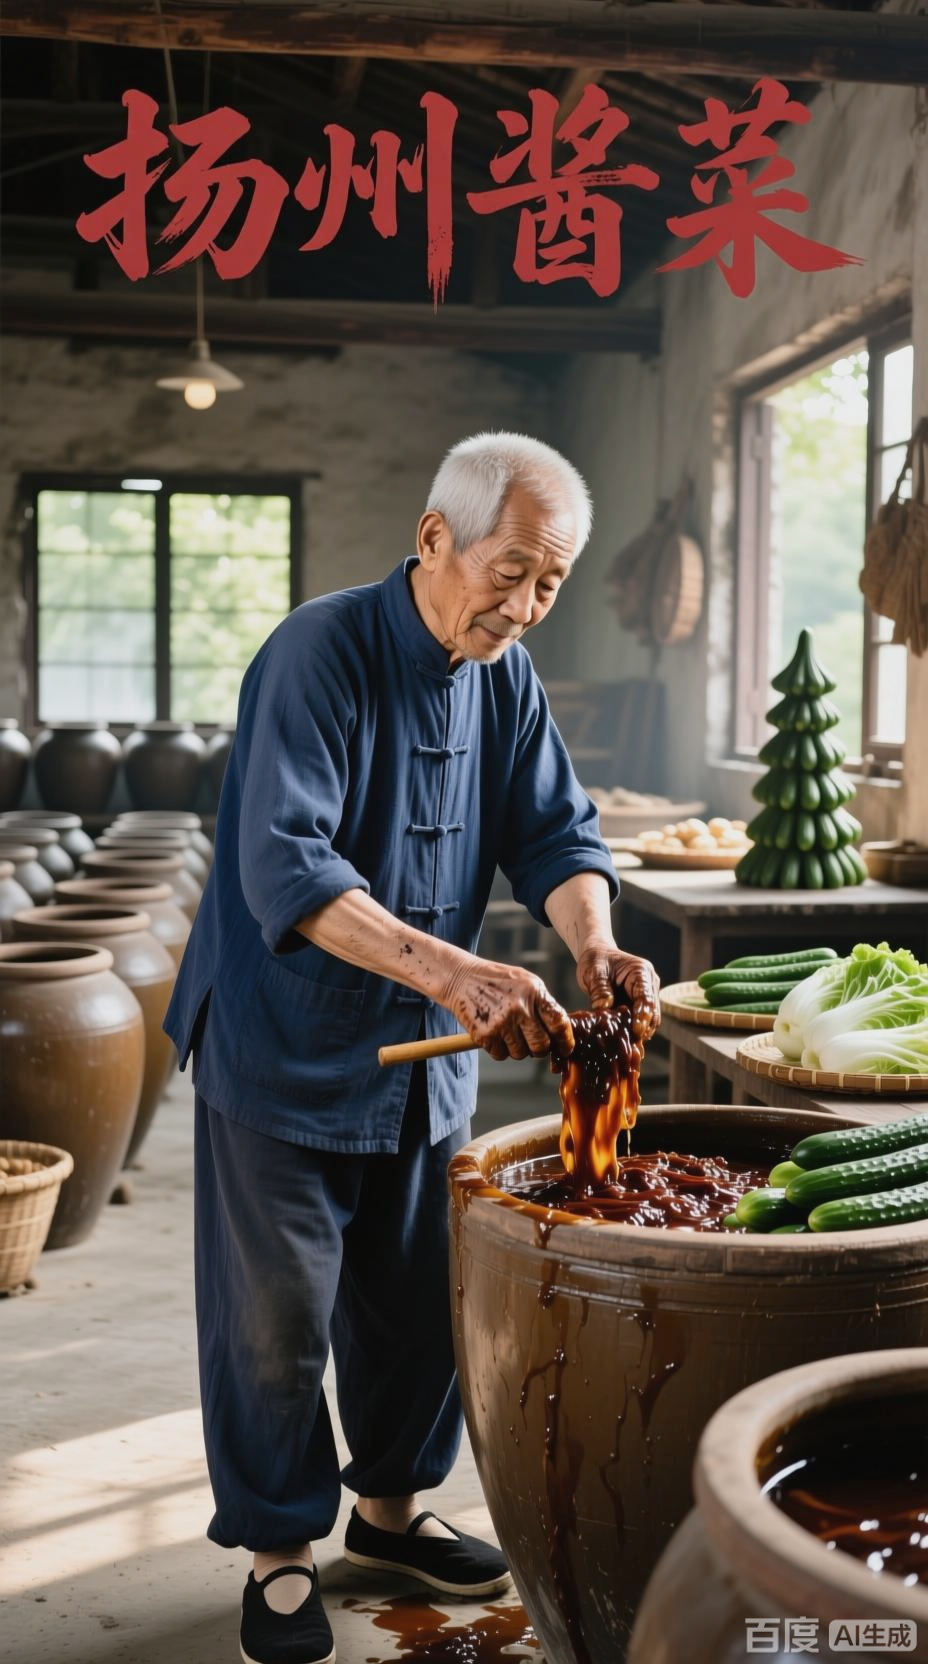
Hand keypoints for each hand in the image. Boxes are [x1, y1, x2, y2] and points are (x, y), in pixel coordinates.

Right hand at [440, 954, 574, 1061]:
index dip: (565, 1040)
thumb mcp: (525, 981)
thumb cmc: (496, 980)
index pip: (559, 1023)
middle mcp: (519, 1007)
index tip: (565, 1048)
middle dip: (540, 1049)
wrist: (460, 977)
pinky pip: (500, 1055)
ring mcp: (501, 1022)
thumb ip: (543, 1003)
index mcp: (534, 992)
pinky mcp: (484, 1034)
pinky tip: (494, 1032)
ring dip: (517, 1049)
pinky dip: (499, 1049)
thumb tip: (562, 1031)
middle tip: (533, 1043)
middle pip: (542, 1045)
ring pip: (521, 1054)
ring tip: (508, 1031)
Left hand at [575, 944, 660, 1039]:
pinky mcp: (638, 1007)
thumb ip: (599, 989)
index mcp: (641, 972)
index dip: (643, 1016)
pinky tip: (622, 1044)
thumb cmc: (596, 960)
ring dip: (637, 1034)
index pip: (646, 997)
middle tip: (629, 1046)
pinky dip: (631, 1033)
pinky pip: (639, 1023)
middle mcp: (649, 985)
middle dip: (642, 1030)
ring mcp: (646, 996)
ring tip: (625, 1048)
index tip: (637, 1031)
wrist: (598, 955)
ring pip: (648, 1021)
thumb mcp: (593, 971)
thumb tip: (604, 1009)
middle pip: (652, 1013)